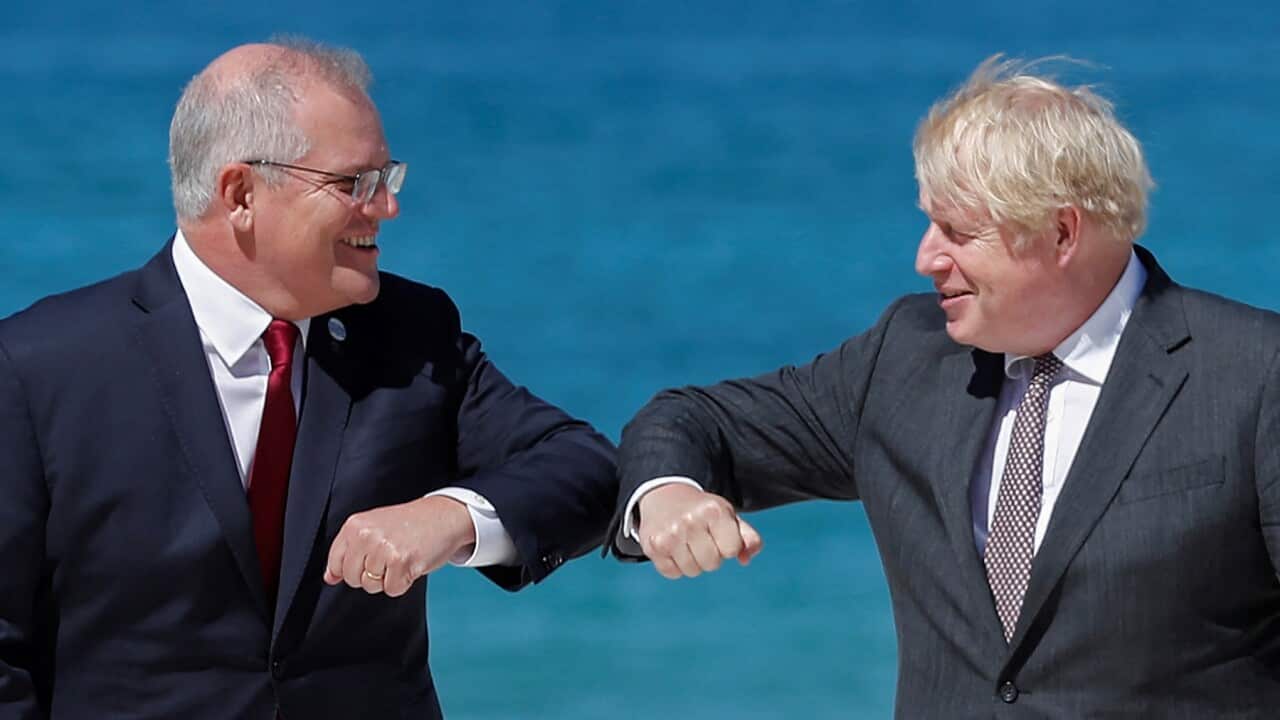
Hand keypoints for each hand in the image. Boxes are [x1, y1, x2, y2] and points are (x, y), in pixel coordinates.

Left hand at [324, 495, 475, 596]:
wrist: (443, 516)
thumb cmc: (409, 523)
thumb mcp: (373, 527)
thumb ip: (349, 550)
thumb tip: (329, 578)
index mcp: (355, 525)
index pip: (335, 562)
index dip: (349, 569)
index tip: (366, 561)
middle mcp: (366, 535)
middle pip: (352, 578)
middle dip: (369, 575)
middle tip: (388, 558)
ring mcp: (383, 549)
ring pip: (371, 586)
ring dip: (387, 578)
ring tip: (400, 558)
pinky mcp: (401, 563)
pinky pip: (391, 589)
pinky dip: (403, 582)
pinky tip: (410, 564)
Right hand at [637, 483, 762, 578]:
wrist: (664, 495)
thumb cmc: (703, 511)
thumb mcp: (728, 515)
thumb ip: (748, 537)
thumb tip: (745, 559)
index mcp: (714, 510)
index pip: (732, 550)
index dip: (728, 546)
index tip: (718, 534)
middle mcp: (691, 520)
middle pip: (712, 564)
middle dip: (710, 556)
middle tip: (701, 538)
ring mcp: (669, 534)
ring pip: (692, 571)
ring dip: (692, 562)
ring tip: (686, 543)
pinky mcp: (653, 545)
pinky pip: (672, 573)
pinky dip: (674, 566)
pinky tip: (672, 548)